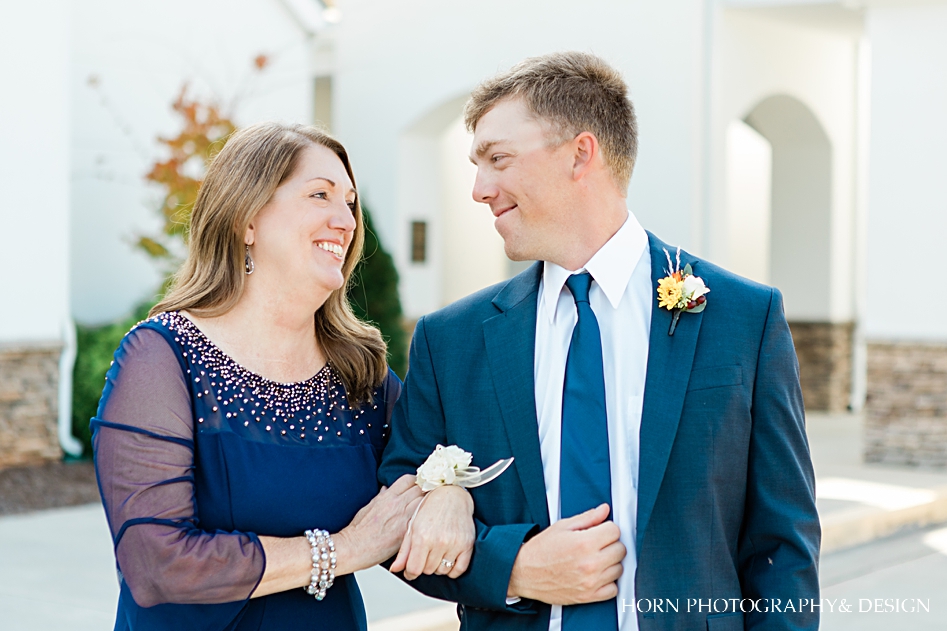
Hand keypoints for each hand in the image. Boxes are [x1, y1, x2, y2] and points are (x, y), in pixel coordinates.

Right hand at [333, 474, 423, 575]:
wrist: (352, 548)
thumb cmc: (357, 530)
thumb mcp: (368, 507)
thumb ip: (381, 497)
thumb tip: (387, 489)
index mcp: (387, 496)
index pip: (409, 479)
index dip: (416, 482)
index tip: (419, 487)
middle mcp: (397, 503)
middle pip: (420, 489)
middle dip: (425, 492)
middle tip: (428, 499)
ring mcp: (403, 517)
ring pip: (425, 503)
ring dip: (428, 506)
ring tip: (430, 513)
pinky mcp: (406, 533)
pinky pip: (423, 521)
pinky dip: (426, 521)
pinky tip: (427, 526)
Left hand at [390, 485, 474, 579]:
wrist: (452, 495)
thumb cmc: (431, 508)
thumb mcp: (413, 526)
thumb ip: (404, 550)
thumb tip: (395, 570)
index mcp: (422, 536)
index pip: (414, 569)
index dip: (410, 572)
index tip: (411, 570)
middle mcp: (439, 541)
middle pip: (428, 571)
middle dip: (424, 565)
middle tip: (425, 553)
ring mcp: (455, 544)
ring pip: (442, 571)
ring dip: (437, 566)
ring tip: (436, 552)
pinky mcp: (467, 544)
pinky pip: (459, 569)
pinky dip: (453, 570)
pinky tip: (447, 559)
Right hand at [507, 503, 624, 604]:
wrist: (524, 573)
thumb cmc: (540, 550)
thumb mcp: (562, 527)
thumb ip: (587, 518)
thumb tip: (604, 510)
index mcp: (584, 543)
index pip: (615, 531)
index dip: (607, 528)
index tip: (601, 531)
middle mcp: (590, 563)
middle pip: (620, 550)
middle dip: (610, 544)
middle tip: (597, 544)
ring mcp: (590, 582)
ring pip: (619, 569)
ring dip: (610, 563)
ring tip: (595, 559)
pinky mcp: (588, 596)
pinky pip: (613, 590)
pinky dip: (608, 582)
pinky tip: (597, 574)